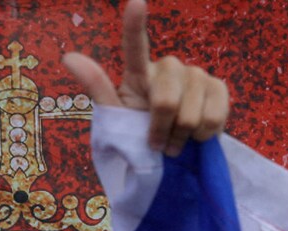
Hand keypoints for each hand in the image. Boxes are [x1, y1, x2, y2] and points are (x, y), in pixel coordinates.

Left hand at [62, 0, 229, 156]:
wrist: (171, 158)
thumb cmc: (141, 136)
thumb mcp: (115, 116)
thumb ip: (98, 88)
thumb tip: (68, 56)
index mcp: (140, 72)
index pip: (135, 45)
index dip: (135, 25)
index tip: (137, 2)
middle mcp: (170, 67)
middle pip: (165, 102)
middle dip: (161, 131)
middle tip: (159, 144)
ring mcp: (197, 75)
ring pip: (190, 114)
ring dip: (182, 137)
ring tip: (177, 142)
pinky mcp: (218, 88)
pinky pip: (214, 115)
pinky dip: (204, 133)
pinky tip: (198, 136)